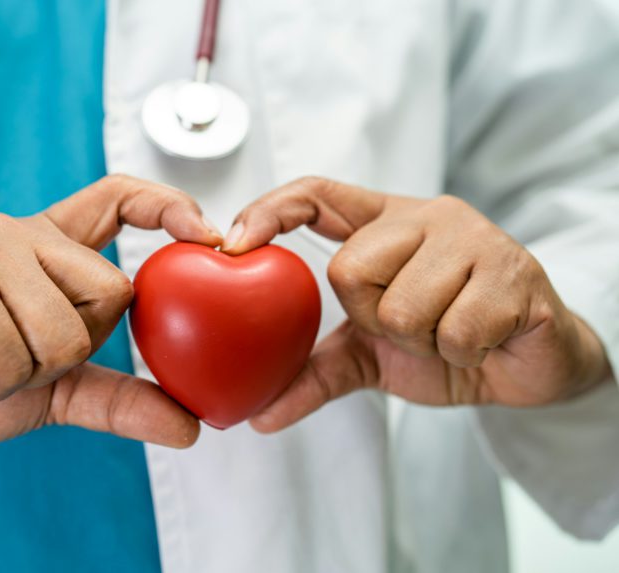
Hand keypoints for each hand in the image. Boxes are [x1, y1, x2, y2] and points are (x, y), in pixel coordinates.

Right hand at [0, 175, 221, 446]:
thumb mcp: (52, 388)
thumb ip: (118, 397)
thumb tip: (190, 425)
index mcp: (46, 246)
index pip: (117, 197)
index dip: (168, 205)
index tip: (208, 233)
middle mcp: (19, 235)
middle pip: (112, 294)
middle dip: (70, 350)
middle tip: (13, 353)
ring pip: (64, 333)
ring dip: (23, 373)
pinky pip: (10, 356)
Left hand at [222, 177, 610, 431]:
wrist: (525, 367)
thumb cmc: (444, 344)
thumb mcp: (369, 356)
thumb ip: (314, 374)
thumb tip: (257, 415)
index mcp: (384, 223)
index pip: (316, 193)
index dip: (271, 209)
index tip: (233, 243)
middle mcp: (426, 217)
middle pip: (350, 269)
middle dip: (372, 319)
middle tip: (407, 326)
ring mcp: (475, 238)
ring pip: (403, 306)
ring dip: (422, 341)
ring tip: (448, 332)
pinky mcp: (517, 272)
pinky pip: (457, 328)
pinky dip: (462, 352)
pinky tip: (481, 340)